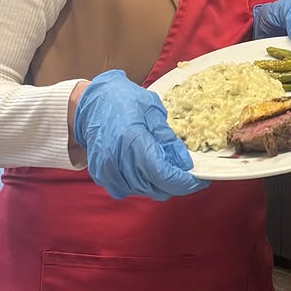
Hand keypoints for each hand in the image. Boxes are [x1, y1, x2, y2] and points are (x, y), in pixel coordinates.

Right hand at [72, 70, 208, 200]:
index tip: (197, 181)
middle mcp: (117, 158)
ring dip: (156, 184)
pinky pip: (126, 189)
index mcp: (131, 139)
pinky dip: (139, 184)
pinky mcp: (100, 175)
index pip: (161, 174)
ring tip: (162, 165)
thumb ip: (168, 139)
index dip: (182, 182)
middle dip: (173, 183)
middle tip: (183, 172)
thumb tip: (184, 163)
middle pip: (153, 187)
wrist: (92, 102)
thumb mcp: (152, 110)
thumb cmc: (123, 100)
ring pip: (141, 190)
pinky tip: (143, 168)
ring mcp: (106, 169)